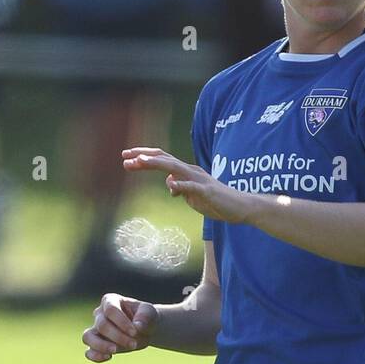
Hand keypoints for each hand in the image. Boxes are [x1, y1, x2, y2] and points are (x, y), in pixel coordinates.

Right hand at [82, 293, 158, 362]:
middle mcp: (99, 314)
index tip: (135, 331)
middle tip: (134, 344)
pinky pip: (88, 352)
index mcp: (110, 301)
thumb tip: (138, 326)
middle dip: (118, 336)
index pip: (110, 310)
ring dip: (101, 346)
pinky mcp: (96, 345)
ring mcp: (96, 330)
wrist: (145, 331)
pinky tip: (109, 357)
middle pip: (102, 325)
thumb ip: (145, 316)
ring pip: (87, 337)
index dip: (121, 322)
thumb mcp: (150, 313)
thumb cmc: (145, 318)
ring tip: (115, 351)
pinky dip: (95, 356)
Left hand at [122, 147, 249, 223]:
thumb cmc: (217, 202)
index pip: (162, 160)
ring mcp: (199, 180)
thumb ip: (181, 190)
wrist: (240, 207)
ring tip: (140, 161)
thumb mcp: (193, 197)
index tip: (126, 158)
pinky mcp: (207, 191)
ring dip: (157, 163)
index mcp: (186, 172)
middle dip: (144, 156)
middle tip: (125, 156)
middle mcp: (190, 171)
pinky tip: (171, 184)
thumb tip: (170, 185)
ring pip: (175, 167)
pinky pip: (192, 186)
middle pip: (164, 159)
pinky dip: (181, 184)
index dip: (144, 158)